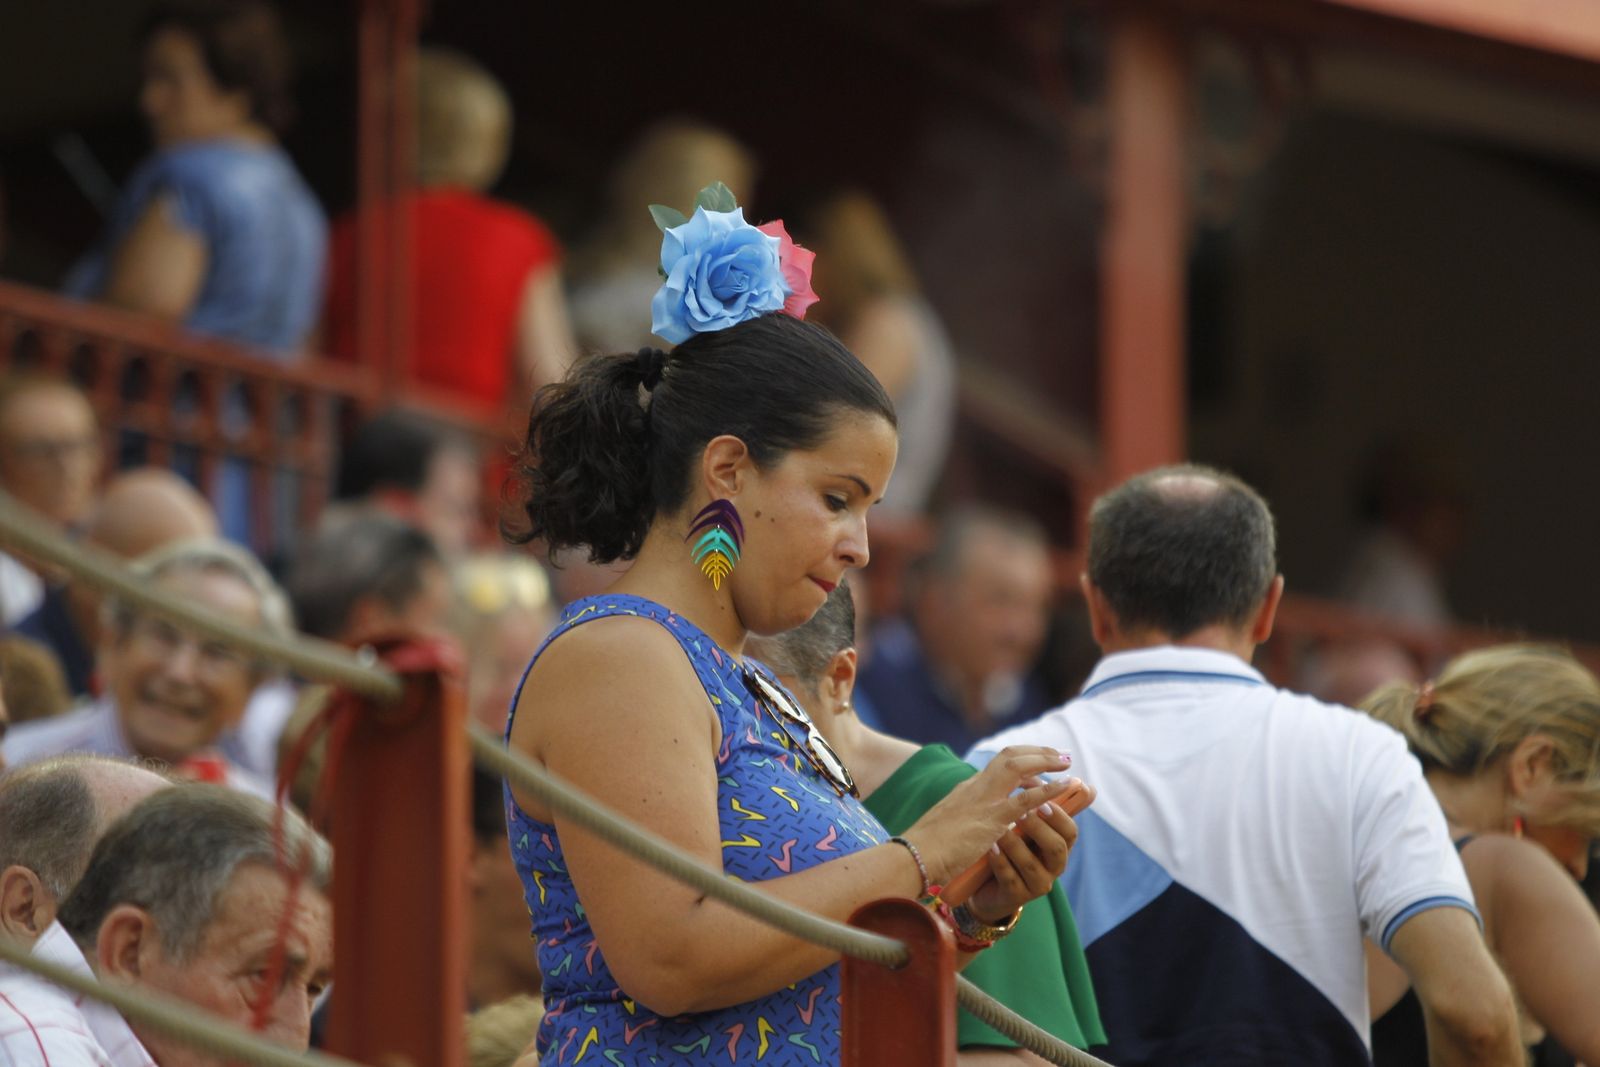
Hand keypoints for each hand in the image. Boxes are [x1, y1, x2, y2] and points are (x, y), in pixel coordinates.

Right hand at [901, 746, 1074, 886]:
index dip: (1023, 757)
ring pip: (1019, 767)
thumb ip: (965, 819)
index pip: (999, 763)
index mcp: (967, 788)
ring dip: (1046, 762)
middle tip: (1060, 756)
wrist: (915, 855)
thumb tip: (975, 824)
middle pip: (1010, 755)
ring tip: (1067, 764)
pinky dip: (1049, 790)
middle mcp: (976, 787)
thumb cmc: (927, 847)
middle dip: (1038, 752)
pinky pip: (1026, 799)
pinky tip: (1064, 788)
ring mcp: (984, 800)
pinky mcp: (992, 819)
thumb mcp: (947, 825)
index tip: (1040, 759)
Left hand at [967, 783, 1093, 923]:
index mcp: (1057, 843)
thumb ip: (1035, 795)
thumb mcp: (1018, 818)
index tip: (1043, 800)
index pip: (1070, 830)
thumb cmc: (1005, 842)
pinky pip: (1010, 878)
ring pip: (1032, 864)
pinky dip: (1000, 861)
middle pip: (1058, 847)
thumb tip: (1057, 757)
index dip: (1060, 815)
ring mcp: (1035, 883)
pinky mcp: (1014, 896)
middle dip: (1041, 828)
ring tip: (1001, 829)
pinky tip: (990, 848)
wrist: (980, 880)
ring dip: (1016, 843)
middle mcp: (1052, 865)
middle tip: (1023, 813)